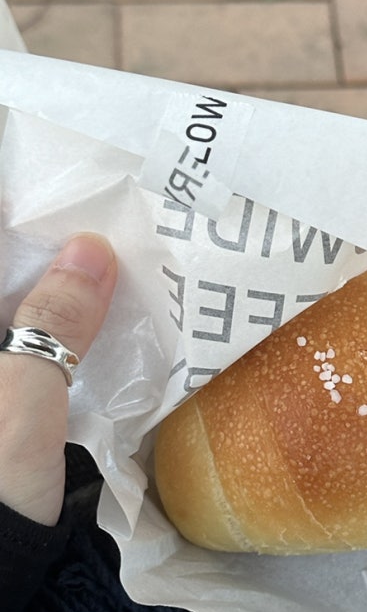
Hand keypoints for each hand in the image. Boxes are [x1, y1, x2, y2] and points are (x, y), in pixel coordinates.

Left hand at [0, 234, 116, 524]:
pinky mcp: (0, 404)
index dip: (17, 218)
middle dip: (46, 254)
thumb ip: (53, 321)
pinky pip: (22, 346)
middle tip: (104, 237)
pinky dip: (55, 331)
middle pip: (0, 281)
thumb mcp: (20, 401)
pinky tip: (95, 327)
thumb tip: (92, 247)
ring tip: (111, 274)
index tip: (69, 207)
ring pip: (11, 311)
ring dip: (56, 292)